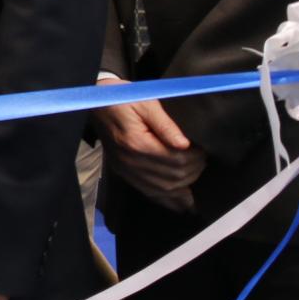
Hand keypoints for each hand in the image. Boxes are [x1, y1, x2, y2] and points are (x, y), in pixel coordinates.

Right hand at [94, 76, 204, 211]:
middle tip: (202, 158)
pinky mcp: (124, 173)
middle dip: (193, 170)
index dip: (195, 157)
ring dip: (184, 185)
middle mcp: (130, 161)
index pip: (175, 160)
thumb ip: (166, 124)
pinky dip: (168, 199)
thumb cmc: (123, 98)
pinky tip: (182, 201)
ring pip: (163, 189)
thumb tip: (185, 144)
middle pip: (172, 177)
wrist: (95, 102)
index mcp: (136, 143)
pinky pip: (149, 192)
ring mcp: (125, 169)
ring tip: (194, 171)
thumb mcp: (146, 103)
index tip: (202, 148)